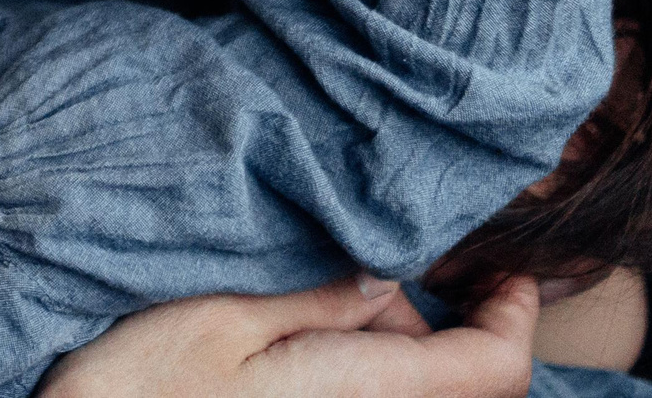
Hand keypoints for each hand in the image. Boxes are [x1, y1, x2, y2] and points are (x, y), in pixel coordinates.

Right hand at [40, 273, 539, 397]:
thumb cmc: (135, 389)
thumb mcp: (223, 313)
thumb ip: (319, 295)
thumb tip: (387, 274)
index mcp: (364, 395)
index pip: (495, 370)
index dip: (516, 318)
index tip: (504, 270)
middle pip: (454, 381)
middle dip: (424, 317)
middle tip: (353, 265)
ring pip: (406, 389)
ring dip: (383, 343)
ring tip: (306, 299)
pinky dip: (355, 366)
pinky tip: (293, 342)